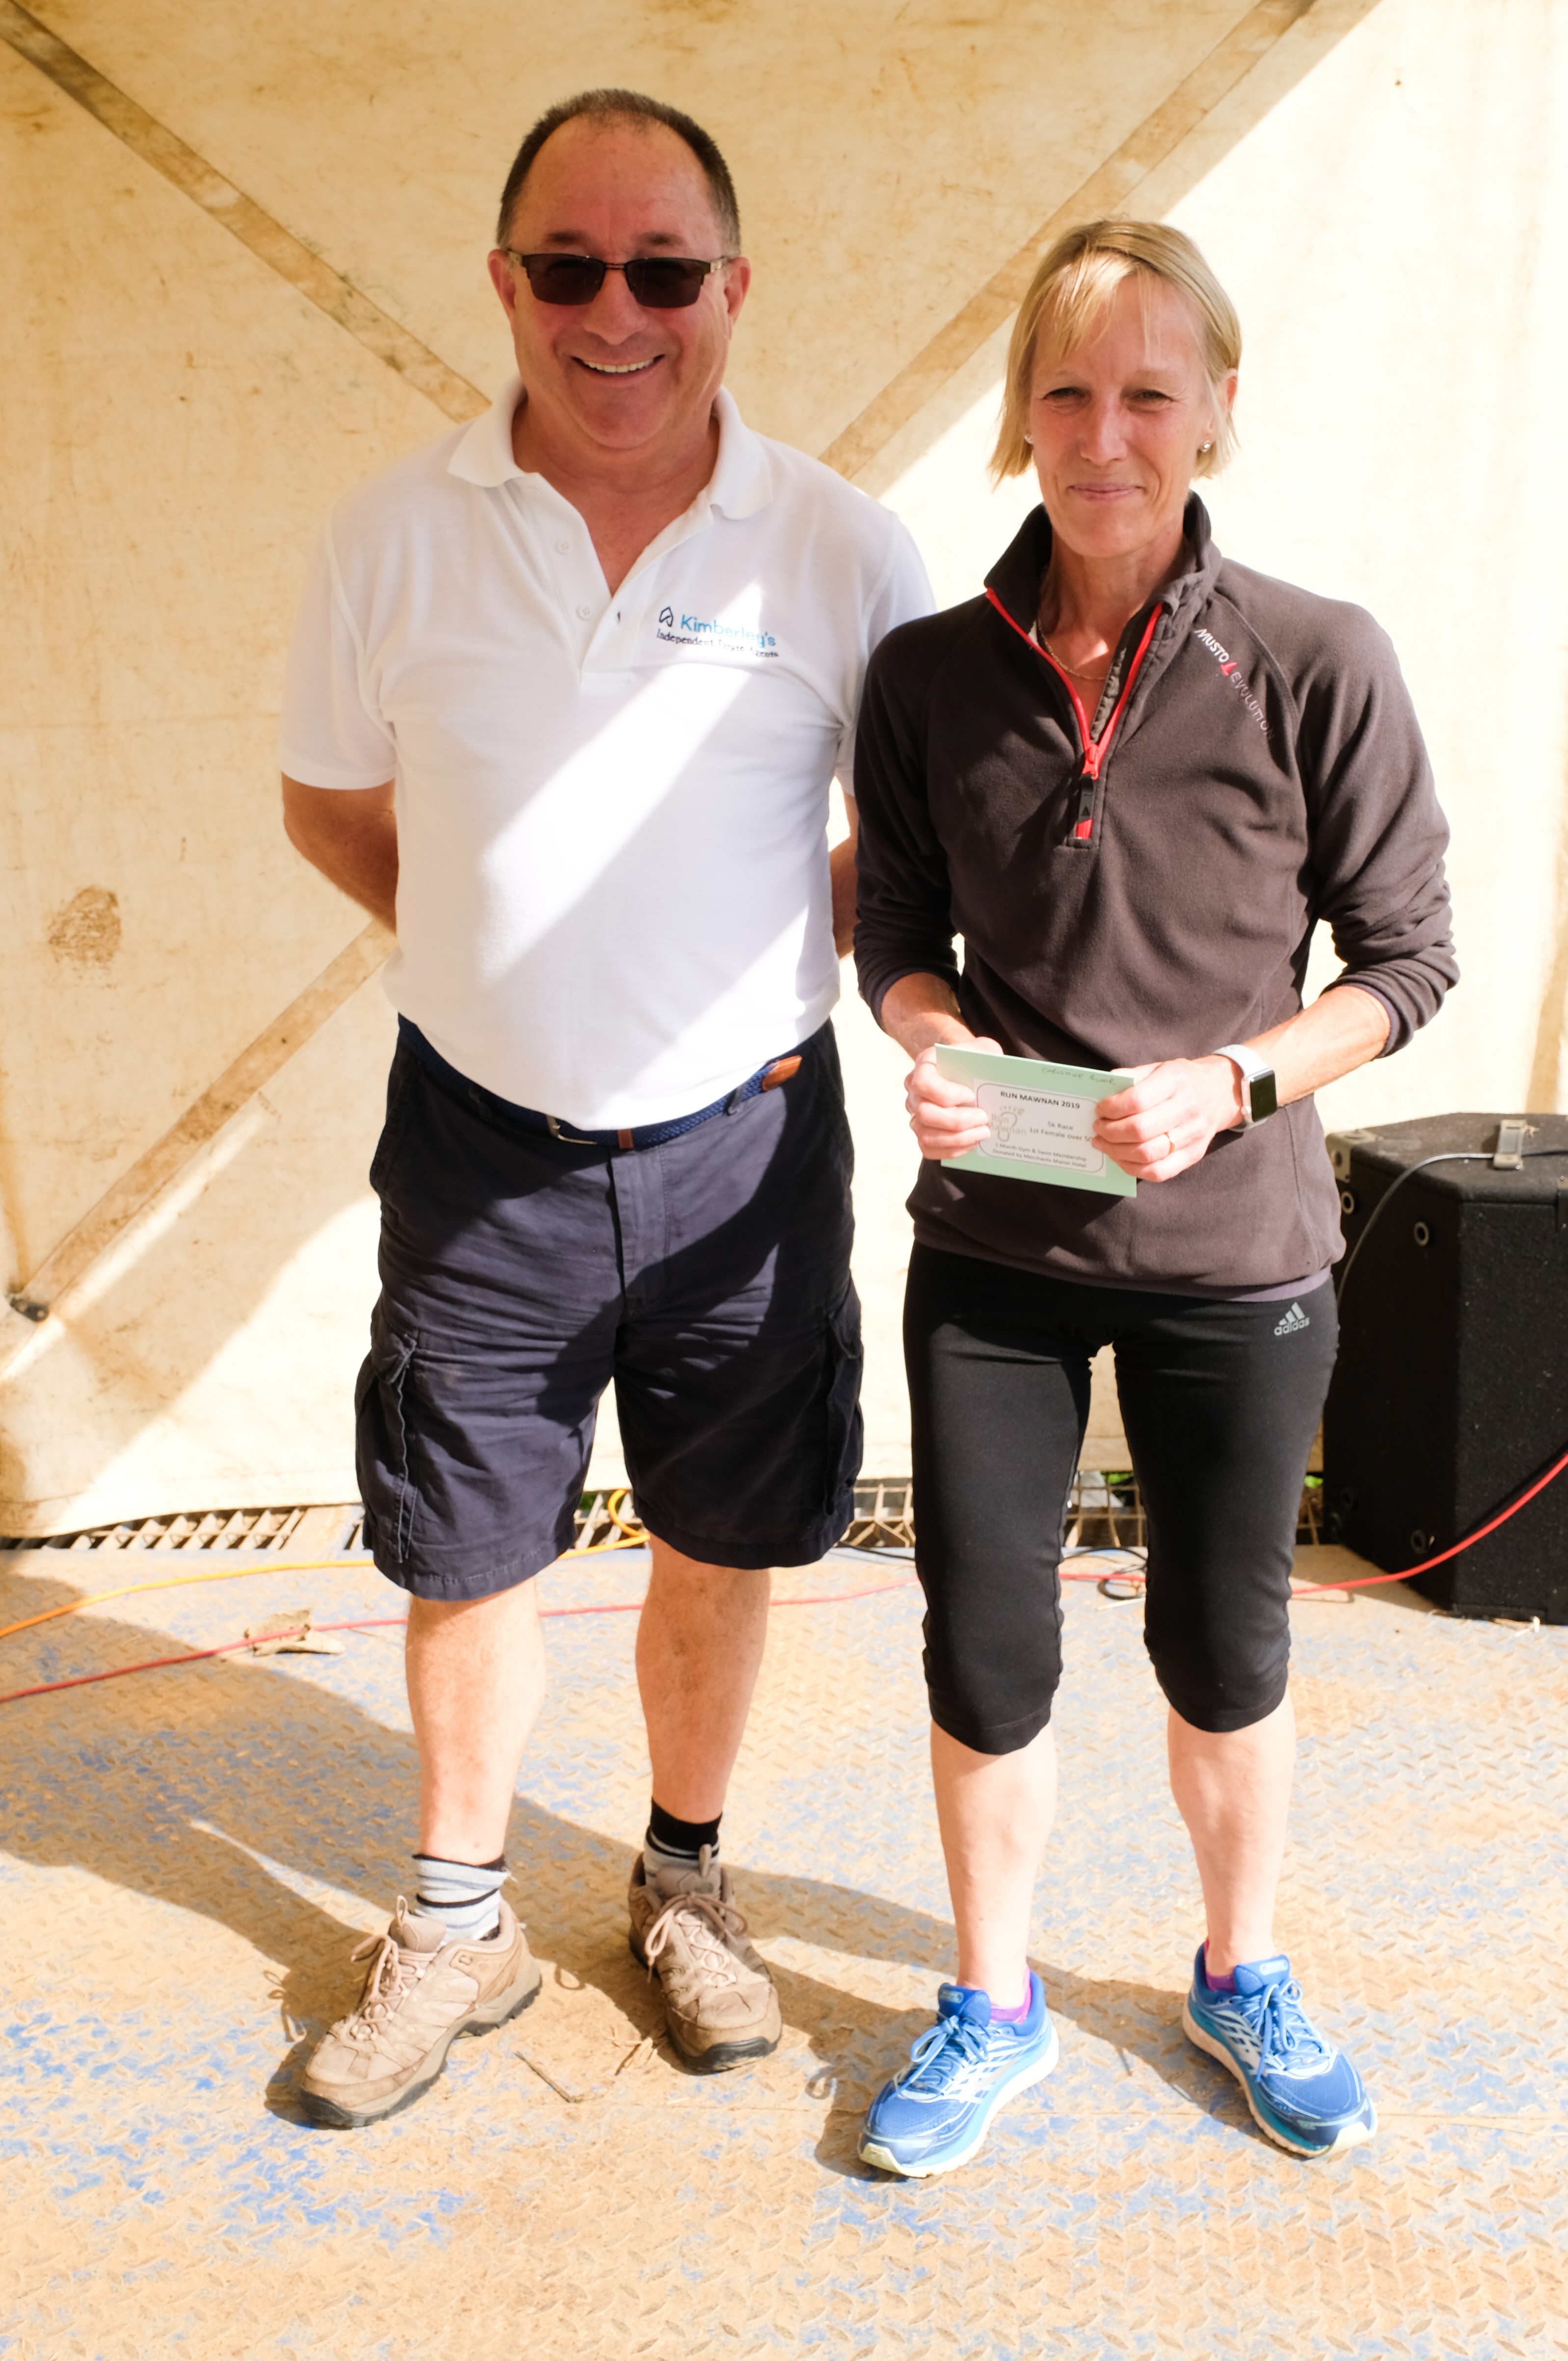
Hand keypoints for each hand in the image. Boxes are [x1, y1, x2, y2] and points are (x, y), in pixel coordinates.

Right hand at [905, 1036, 1003, 1160]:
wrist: (964, 1067)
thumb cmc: (974, 1059)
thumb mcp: (982, 1049)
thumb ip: (987, 1058)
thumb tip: (998, 1081)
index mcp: (925, 1064)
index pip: (924, 1083)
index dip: (947, 1094)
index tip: (971, 1095)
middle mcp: (914, 1091)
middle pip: (924, 1113)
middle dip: (956, 1121)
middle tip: (984, 1118)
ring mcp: (915, 1114)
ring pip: (925, 1135)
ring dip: (958, 1139)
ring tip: (983, 1133)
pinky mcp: (923, 1131)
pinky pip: (929, 1149)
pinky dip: (952, 1150)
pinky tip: (972, 1143)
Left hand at [1092, 1057, 1243, 1182]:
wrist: (1221, 1092)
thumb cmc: (1181, 1080)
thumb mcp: (1158, 1068)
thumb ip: (1131, 1077)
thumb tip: (1102, 1092)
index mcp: (1175, 1081)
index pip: (1137, 1100)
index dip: (1112, 1108)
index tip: (1099, 1109)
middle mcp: (1187, 1108)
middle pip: (1140, 1130)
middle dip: (1110, 1132)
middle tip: (1097, 1128)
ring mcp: (1193, 1135)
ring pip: (1147, 1154)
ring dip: (1116, 1152)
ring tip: (1103, 1143)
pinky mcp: (1194, 1154)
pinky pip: (1159, 1172)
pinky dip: (1133, 1168)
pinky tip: (1120, 1158)